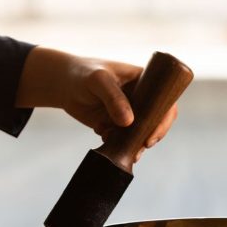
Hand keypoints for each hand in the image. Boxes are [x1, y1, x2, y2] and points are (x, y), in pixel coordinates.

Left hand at [15, 47, 178, 151]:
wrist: (61, 84)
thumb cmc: (82, 73)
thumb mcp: (98, 81)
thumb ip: (113, 98)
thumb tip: (129, 122)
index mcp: (144, 82)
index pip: (164, 102)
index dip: (164, 120)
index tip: (152, 135)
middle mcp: (140, 99)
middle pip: (156, 121)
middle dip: (152, 136)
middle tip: (142, 146)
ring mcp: (129, 113)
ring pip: (141, 133)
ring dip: (137, 145)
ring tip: (128, 153)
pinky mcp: (116, 126)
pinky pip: (125, 140)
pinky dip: (120, 146)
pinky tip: (108, 143)